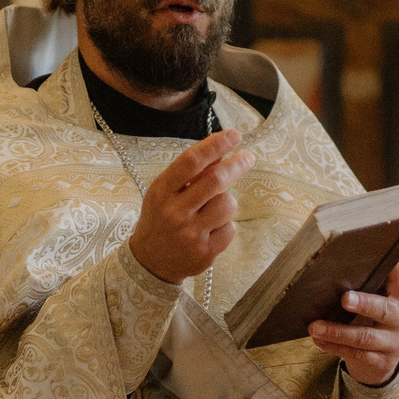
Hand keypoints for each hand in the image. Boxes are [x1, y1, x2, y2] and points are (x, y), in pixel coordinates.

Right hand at [127, 130, 253, 284]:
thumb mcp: (167, 192)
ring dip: (226, 202)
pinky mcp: (205, 253)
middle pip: (215, 180)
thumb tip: (222, 152)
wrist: (150, 262)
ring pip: (227, 204)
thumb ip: (192, 174)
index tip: (234, 135)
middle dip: (236, 164)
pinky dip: (225, 226)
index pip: (191, 161)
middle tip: (247, 157)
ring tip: (213, 209)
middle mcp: (175, 212)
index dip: (215, 145)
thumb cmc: (161, 219)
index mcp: (162, 192)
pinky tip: (210, 231)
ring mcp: (190, 235)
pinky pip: (230, 229)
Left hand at [311, 261, 398, 386]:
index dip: (394, 266)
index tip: (382, 252)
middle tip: (344, 299)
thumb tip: (330, 271)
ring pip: (364, 337)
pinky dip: (333, 347)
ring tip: (315, 327)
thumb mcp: (376, 305)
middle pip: (383, 310)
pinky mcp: (380, 362)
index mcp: (398, 298)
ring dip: (337, 332)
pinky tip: (318, 341)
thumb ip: (364, 290)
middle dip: (364, 304)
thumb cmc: (373, 323)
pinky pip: (354, 354)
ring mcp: (391, 343)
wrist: (383, 363)